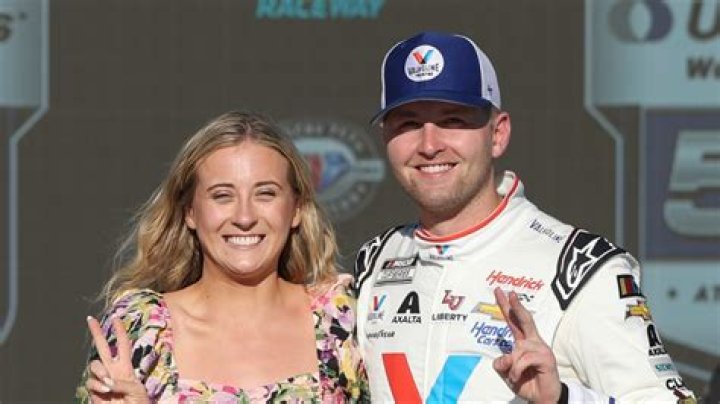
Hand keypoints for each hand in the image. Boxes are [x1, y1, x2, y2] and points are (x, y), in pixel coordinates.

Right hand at [85, 316, 149, 403]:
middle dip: (97, 333)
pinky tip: (105, 389)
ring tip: (108, 382)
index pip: (122, 345)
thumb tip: (108, 381)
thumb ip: (123, 383)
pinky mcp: (94, 390)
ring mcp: (102, 379)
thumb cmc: (138, 402)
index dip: (119, 332)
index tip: (116, 318)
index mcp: (125, 367)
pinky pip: (90, 381)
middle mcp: (112, 370)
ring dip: (100, 370)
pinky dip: (97, 384)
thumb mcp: (136, 389)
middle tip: (90, 319)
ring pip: (94, 364)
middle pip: (102, 347)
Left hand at [492, 287, 561, 403]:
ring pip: (518, 349)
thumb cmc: (527, 383)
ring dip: (512, 365)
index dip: (507, 307)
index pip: (514, 321)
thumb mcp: (507, 372)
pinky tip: (518, 377)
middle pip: (525, 320)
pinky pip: (524, 359)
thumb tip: (504, 357)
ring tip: (515, 376)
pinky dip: (517, 370)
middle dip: (516, 306)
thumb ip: (501, 363)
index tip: (500, 292)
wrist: (542, 399)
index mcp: (524, 342)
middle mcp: (533, 342)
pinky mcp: (546, 358)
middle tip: (510, 293)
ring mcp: (541, 349)